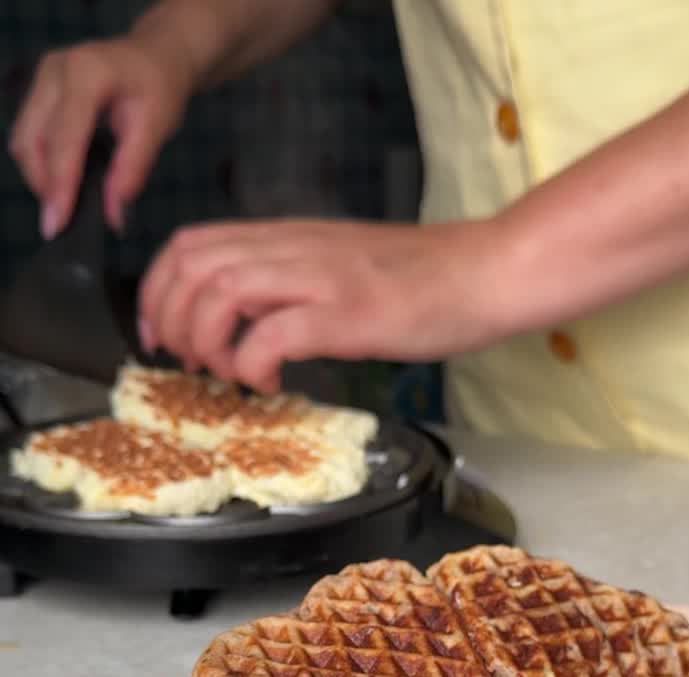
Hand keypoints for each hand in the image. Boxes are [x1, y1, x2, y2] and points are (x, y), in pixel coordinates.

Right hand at [9, 34, 195, 236]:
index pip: (63, 139)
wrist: (155, 57)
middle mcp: (55, 71)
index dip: (59, 185)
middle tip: (62, 223)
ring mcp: (43, 78)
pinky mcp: (40, 90)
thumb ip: (132, 170)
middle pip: (32, 141)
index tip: (56, 224)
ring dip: (40, 177)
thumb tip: (114, 216)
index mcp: (86, 74)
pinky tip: (64, 182)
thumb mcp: (156, 127)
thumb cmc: (159, 88)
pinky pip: (29, 135)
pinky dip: (42, 164)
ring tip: (66, 204)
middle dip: (44, 186)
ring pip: (24, 140)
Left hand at [139, 218, 498, 391]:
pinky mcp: (347, 313)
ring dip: (208, 343)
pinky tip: (272, 383)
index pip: (190, 244)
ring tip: (231, 374)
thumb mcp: (338, 266)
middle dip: (172, 321)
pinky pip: (271, 335)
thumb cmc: (423, 279)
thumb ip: (290, 282)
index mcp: (287, 237)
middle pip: (191, 266)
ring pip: (220, 293)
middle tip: (193, 363)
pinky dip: (254, 365)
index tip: (163, 334)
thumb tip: (247, 320)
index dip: (158, 291)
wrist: (486, 272)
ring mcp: (320, 278)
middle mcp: (293, 248)